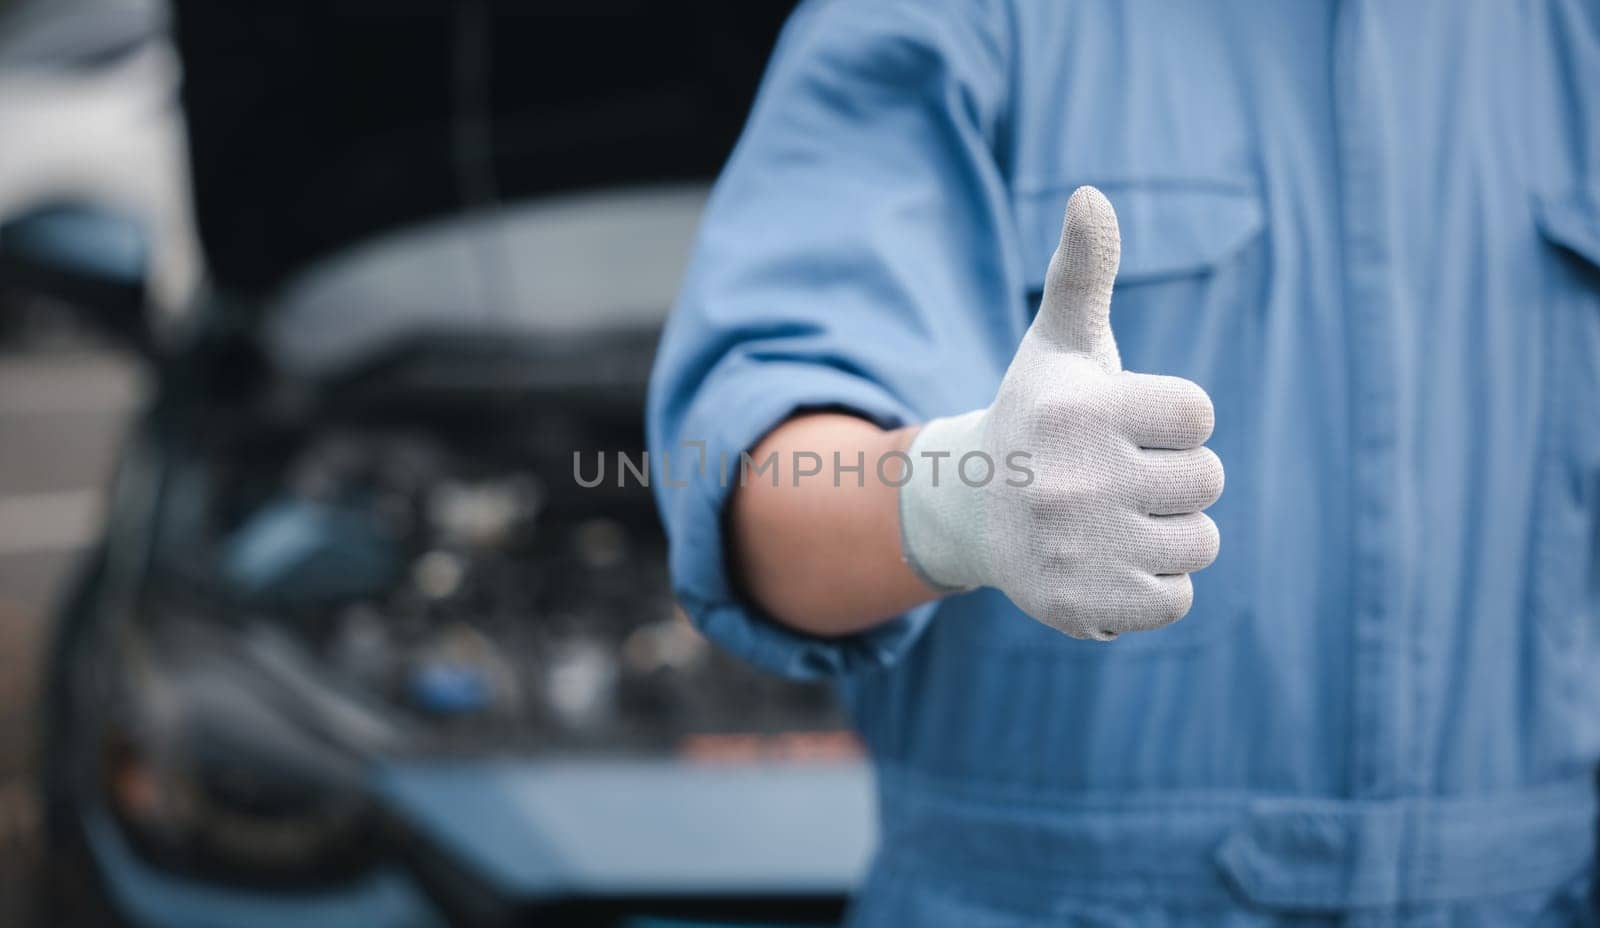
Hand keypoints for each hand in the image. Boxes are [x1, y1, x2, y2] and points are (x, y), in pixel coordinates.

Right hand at [899, 186, 1222, 639]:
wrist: (971, 509)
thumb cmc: (1039, 416)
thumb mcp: (1060, 343)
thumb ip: (1085, 270)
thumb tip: (1091, 194)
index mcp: (1080, 409)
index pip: (1200, 417)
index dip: (1170, 420)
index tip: (1120, 424)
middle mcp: (1075, 480)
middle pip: (1206, 481)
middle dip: (1170, 477)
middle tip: (1110, 476)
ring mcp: (1078, 549)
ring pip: (1200, 542)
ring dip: (1166, 532)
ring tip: (1110, 519)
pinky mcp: (1084, 606)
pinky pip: (1177, 598)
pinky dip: (1151, 586)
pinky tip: (1104, 562)